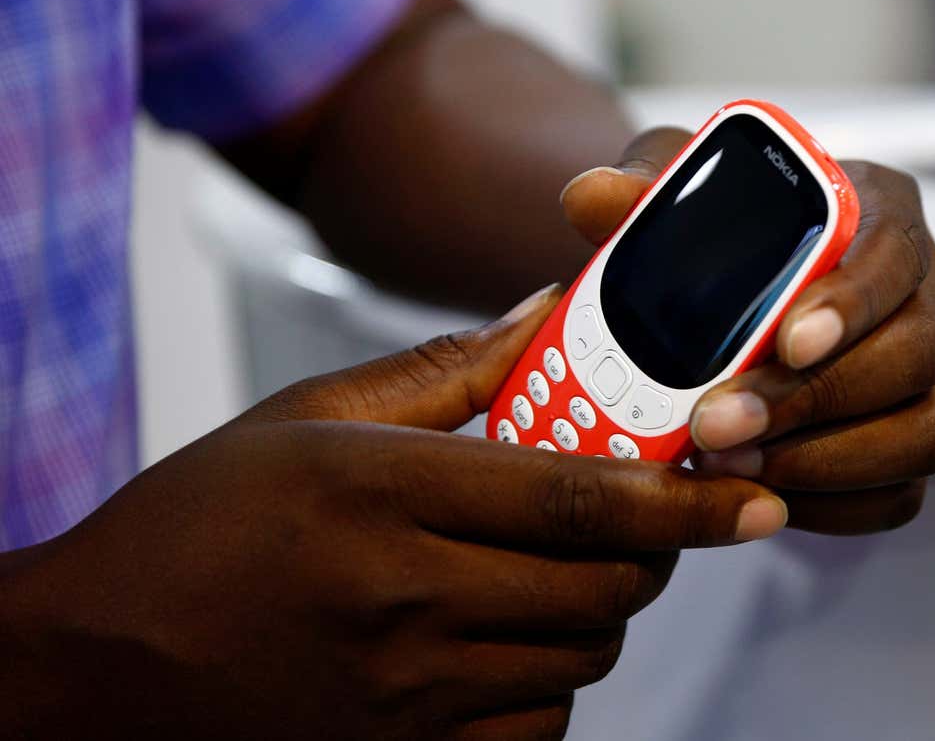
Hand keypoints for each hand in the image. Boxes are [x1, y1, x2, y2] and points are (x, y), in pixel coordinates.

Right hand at [0, 285, 785, 739]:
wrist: (98, 664)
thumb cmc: (201, 526)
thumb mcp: (313, 416)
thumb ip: (452, 370)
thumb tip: (553, 314)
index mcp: (385, 491)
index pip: (583, 496)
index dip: (690, 497)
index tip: (756, 495)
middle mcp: (404, 598)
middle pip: (605, 584)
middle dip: (650, 550)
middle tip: (639, 517)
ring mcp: (404, 694)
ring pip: (581, 658)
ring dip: (594, 614)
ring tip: (548, 573)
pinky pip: (537, 731)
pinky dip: (546, 687)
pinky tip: (501, 645)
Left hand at [562, 127, 934, 534]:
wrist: (740, 292)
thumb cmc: (728, 233)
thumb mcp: (683, 193)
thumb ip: (647, 187)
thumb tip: (592, 199)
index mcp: (881, 212)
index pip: (895, 252)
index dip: (851, 303)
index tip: (787, 341)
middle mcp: (922, 294)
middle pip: (918, 351)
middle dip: (817, 399)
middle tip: (716, 424)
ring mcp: (927, 375)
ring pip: (924, 430)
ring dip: (828, 460)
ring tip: (730, 465)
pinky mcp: (911, 438)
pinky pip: (902, 491)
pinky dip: (834, 505)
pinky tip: (761, 493)